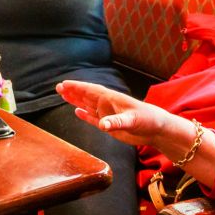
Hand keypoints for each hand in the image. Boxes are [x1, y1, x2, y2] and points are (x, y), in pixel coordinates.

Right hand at [56, 80, 170, 146]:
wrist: (157, 130)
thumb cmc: (147, 120)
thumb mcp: (132, 121)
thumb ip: (116, 122)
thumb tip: (102, 125)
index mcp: (110, 99)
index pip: (90, 90)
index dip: (77, 87)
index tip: (64, 84)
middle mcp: (107, 105)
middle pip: (86, 96)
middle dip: (72, 91)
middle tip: (58, 87)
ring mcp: (108, 114)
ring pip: (87, 105)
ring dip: (76, 100)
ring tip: (63, 95)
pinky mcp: (110, 125)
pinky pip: (93, 118)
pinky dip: (84, 115)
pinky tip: (77, 111)